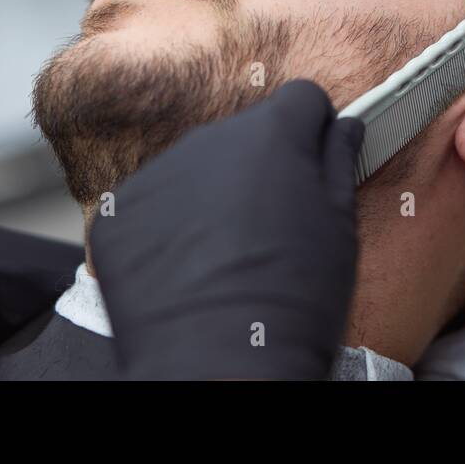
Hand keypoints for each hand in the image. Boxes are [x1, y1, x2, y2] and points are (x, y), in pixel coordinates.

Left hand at [89, 79, 364, 379]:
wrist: (218, 365)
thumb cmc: (293, 300)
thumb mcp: (339, 226)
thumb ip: (340, 160)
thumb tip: (344, 126)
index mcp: (272, 133)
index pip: (302, 98)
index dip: (315, 129)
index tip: (315, 165)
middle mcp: (210, 140)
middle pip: (246, 133)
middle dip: (262, 166)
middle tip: (276, 227)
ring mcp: (159, 174)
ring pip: (199, 167)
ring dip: (215, 194)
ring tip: (231, 256)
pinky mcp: (119, 211)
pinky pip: (155, 202)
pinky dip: (171, 227)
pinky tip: (190, 271)